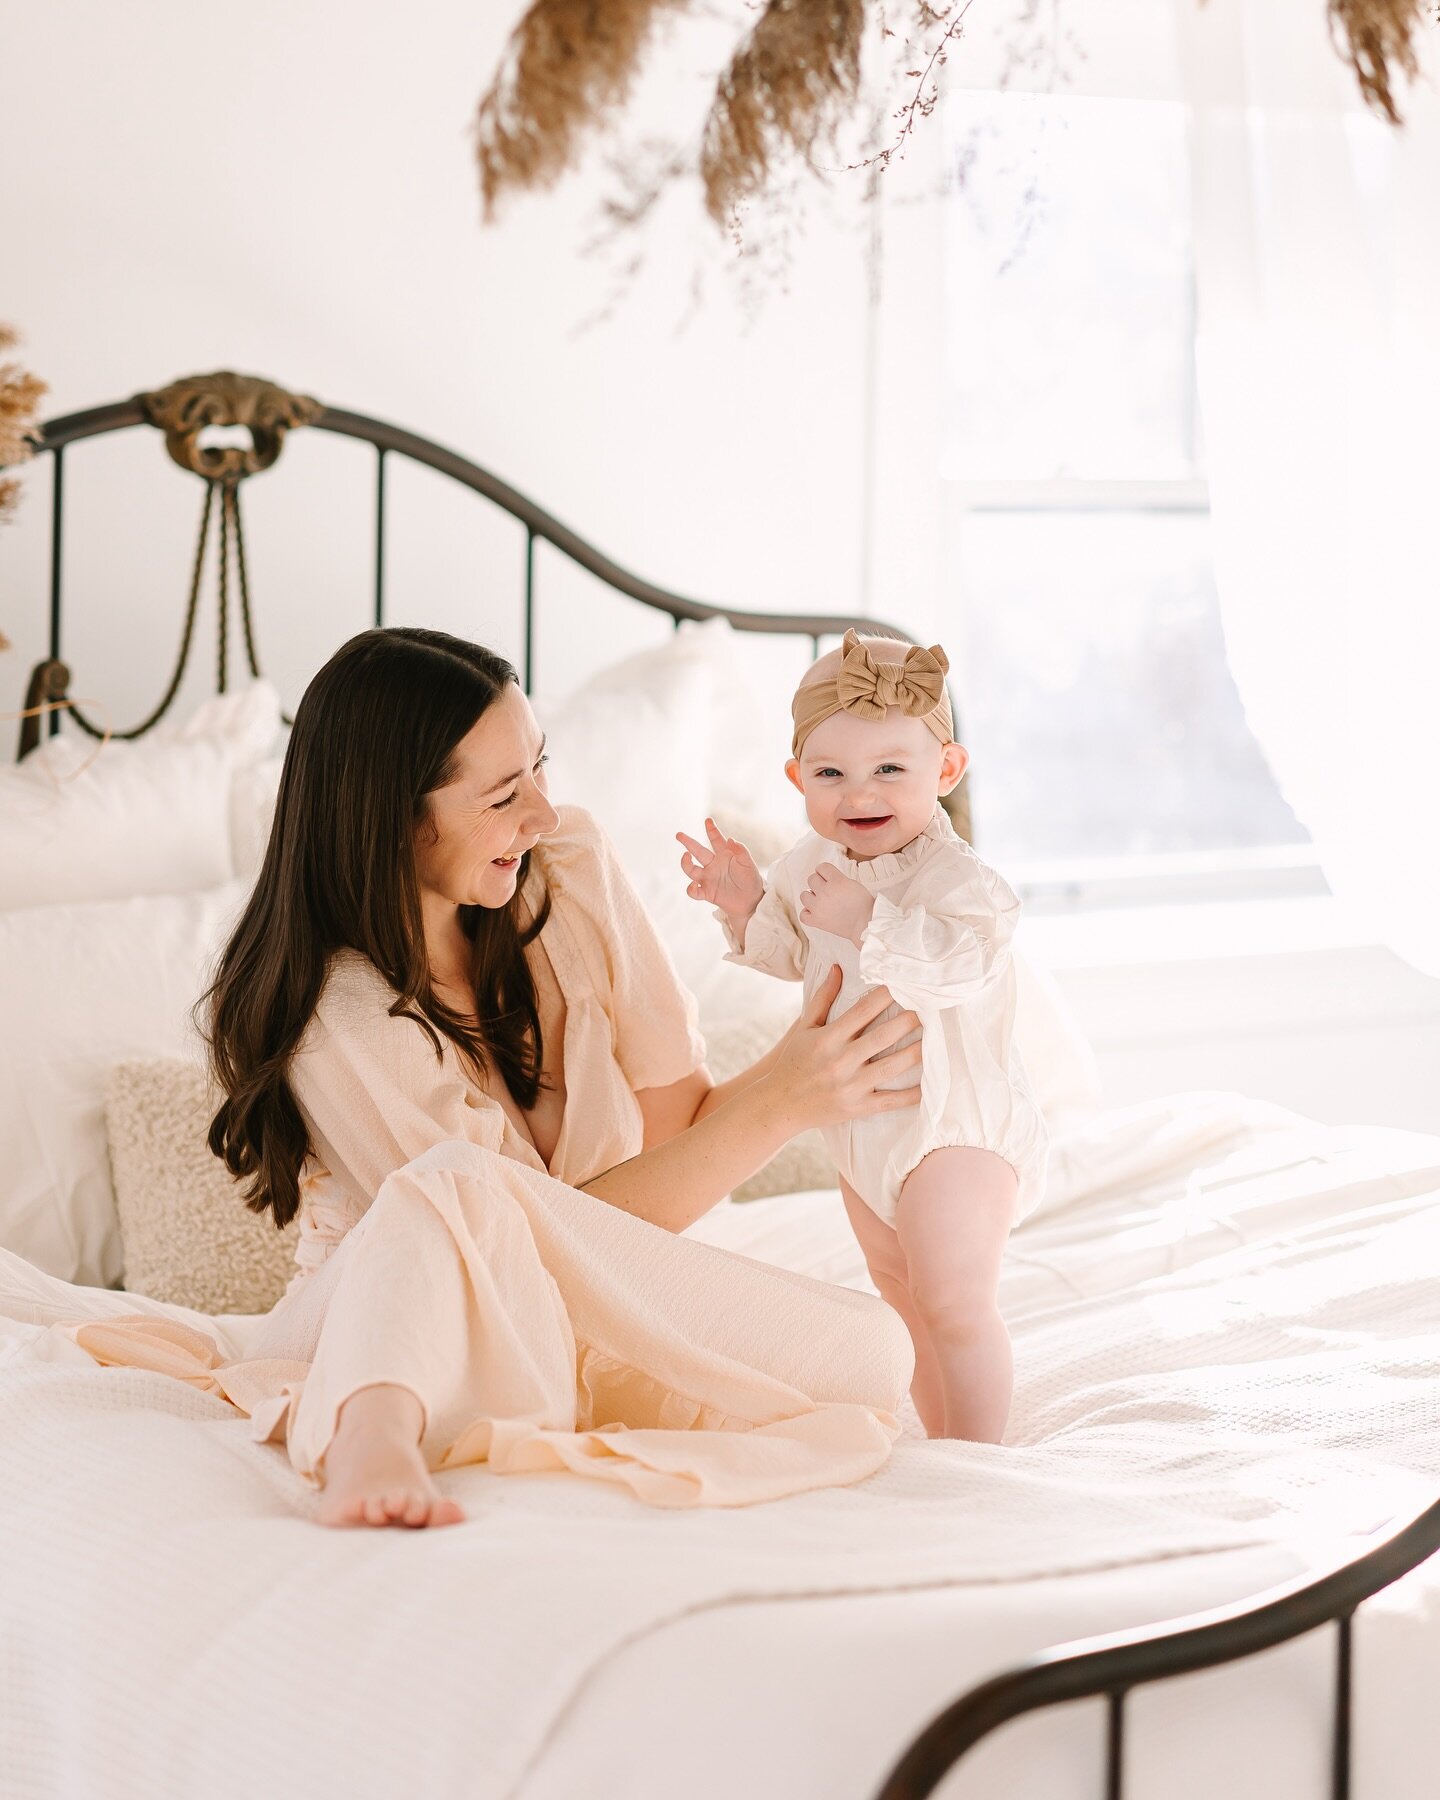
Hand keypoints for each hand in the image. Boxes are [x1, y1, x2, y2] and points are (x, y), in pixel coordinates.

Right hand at [676, 818, 764, 923]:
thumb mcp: (748, 864)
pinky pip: (694, 891)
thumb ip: (741, 851)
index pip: (716, 840)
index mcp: (724, 855)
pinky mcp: (707, 893)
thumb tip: (730, 839)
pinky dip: (691, 889)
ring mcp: (709, 878)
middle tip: (679, 835)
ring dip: (685, 863)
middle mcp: (713, 865)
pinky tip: (694, 885)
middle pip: (698, 851)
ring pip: (691, 869)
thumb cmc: (751, 880)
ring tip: (686, 856)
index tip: (708, 820)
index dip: (711, 830)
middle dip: (688, 842)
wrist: (751, 901)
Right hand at [761, 965, 921, 1133]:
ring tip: (935, 1037)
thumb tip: (839, 968)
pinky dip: (913, 1095)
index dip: (887, 995)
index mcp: (829, 1038)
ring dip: (917, 1051)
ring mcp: (851, 1086)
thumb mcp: (805, 1027)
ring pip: (893, 1066)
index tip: (905, 984)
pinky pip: (891, 1101)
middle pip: (884, 1036)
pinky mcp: (858, 1107)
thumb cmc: (794, 1061)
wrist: (780, 1104)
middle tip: (929, 1008)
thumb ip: (823, 997)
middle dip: (909, 1020)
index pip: (864, 1010)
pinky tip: (929, 1084)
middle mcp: (841, 1060)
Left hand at [799, 863, 874, 947]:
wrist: (866, 924)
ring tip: (821, 901)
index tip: (828, 876)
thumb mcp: (853, 883)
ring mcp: (819, 907)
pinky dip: (807, 914)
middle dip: (819, 883)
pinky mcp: (817, 921)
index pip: (821, 867)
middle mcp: (825, 892)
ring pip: (804, 895)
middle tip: (827, 890)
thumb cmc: (864, 904)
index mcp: (837, 881)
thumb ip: (838, 878)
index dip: (824, 871)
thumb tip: (825, 878)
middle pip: (811, 879)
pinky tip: (815, 912)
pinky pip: (803, 915)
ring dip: (811, 897)